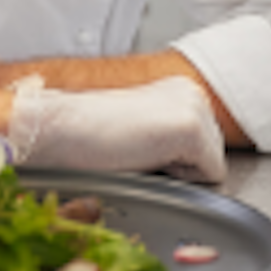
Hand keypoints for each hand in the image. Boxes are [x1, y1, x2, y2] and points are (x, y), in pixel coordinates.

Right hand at [8, 75, 226, 182]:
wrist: (58, 129)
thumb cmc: (85, 136)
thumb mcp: (137, 130)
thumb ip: (166, 138)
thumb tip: (185, 166)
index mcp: (179, 90)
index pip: (202, 146)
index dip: (171, 161)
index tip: (138, 148)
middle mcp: (192, 92)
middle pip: (212, 158)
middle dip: (178, 167)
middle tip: (135, 152)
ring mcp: (194, 108)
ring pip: (212, 169)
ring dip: (176, 173)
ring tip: (137, 154)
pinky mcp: (190, 129)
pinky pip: (209, 179)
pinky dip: (177, 181)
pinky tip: (144, 157)